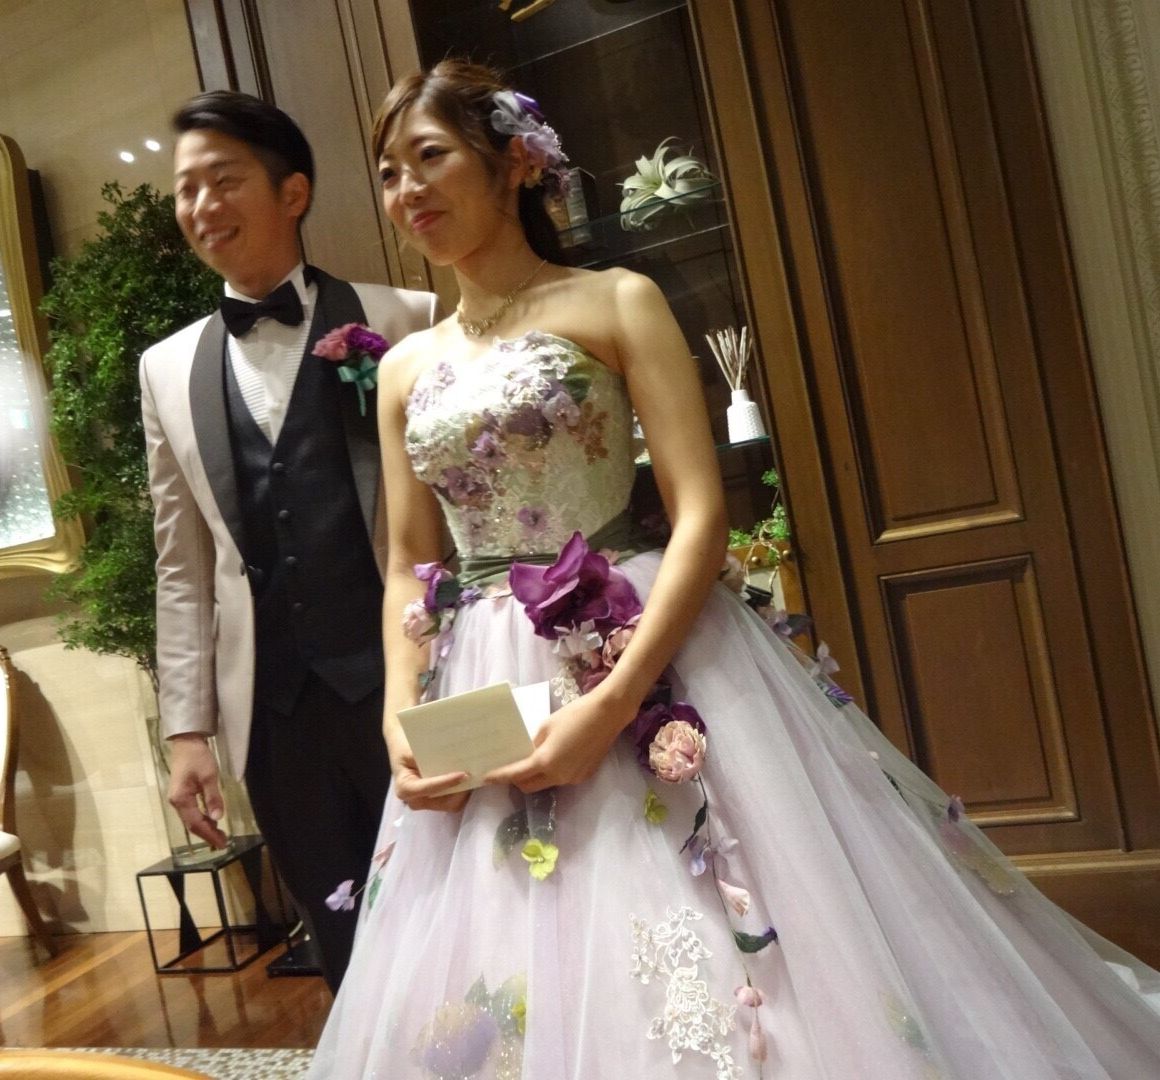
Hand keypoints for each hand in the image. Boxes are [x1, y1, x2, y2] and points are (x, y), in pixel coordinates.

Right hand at [166, 734, 228, 848]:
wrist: (186, 742)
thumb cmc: (198, 757)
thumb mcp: (209, 776)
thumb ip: (213, 798)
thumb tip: (218, 818)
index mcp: (181, 799)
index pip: (196, 823)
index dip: (209, 835)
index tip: (222, 844)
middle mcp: (176, 802)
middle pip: (192, 824)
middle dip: (207, 834)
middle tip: (223, 843)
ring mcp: (178, 799)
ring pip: (191, 819)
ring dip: (205, 828)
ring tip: (220, 835)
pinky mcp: (182, 795)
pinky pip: (191, 812)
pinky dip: (202, 819)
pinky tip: (212, 820)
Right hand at [390, 737, 470, 812]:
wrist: (404, 745)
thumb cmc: (406, 747)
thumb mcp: (412, 750)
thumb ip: (427, 757)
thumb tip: (450, 758)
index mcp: (405, 789)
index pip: (427, 789)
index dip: (445, 783)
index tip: (462, 774)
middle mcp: (416, 801)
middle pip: (443, 802)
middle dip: (458, 788)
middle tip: (473, 773)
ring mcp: (428, 803)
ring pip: (452, 803)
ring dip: (463, 789)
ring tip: (473, 773)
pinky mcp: (439, 801)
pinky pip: (455, 799)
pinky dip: (463, 789)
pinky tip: (470, 776)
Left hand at [483, 692, 632, 792]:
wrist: (607, 715)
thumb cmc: (574, 715)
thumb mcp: (547, 725)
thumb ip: (533, 743)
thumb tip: (525, 753)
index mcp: (546, 762)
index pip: (516, 775)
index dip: (500, 777)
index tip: (486, 778)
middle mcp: (558, 776)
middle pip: (529, 787)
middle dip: (516, 780)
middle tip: (509, 768)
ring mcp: (572, 778)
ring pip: (546, 784)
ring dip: (535, 777)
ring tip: (532, 760)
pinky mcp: (583, 776)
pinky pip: (561, 779)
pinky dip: (552, 773)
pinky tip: (555, 756)